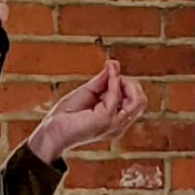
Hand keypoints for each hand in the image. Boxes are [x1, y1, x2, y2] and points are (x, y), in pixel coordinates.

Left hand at [27, 60, 146, 163]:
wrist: (52, 130)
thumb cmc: (66, 116)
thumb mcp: (89, 92)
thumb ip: (103, 80)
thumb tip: (114, 65)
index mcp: (117, 119)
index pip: (136, 100)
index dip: (126, 83)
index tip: (110, 71)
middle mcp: (119, 124)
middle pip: (142, 100)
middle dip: (130, 82)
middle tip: (112, 74)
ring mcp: (115, 124)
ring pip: (138, 100)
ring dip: (124, 81)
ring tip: (111, 74)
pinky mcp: (106, 120)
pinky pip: (117, 95)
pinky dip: (113, 81)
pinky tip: (107, 75)